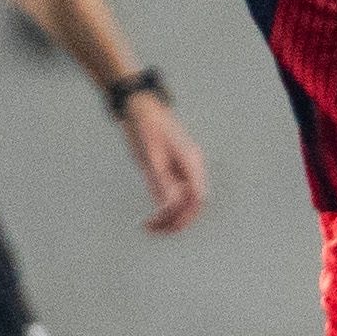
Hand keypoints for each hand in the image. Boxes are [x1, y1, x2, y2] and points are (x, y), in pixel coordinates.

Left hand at [119, 90, 207, 233]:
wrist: (139, 104)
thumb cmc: (145, 126)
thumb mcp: (150, 156)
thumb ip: (161, 183)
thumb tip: (168, 208)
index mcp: (191, 161)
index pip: (197, 197)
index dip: (184, 215)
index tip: (165, 226)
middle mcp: (192, 165)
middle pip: (194, 202)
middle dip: (177, 220)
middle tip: (155, 230)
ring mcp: (184, 166)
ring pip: (185, 199)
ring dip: (171, 215)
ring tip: (151, 226)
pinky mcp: (174, 167)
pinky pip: (176, 192)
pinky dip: (166, 206)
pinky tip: (153, 214)